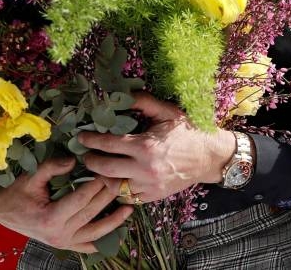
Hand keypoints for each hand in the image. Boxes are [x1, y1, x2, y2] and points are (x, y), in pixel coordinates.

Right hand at [0, 156, 132, 252]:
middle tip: (122, 180)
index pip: (82, 198)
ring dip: (114, 221)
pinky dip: (102, 242)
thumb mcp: (31, 177)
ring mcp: (63, 243)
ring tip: (130, 208)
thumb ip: (52, 167)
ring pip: (95, 232)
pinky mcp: (64, 245)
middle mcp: (59, 234)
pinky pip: (87, 246)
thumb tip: (74, 159)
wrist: (3, 213)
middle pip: (91, 212)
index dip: (96, 183)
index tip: (108, 170)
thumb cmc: (17, 194)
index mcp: (51, 217)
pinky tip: (117, 234)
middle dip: (108, 195)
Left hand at [79, 92, 234, 202]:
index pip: (109, 144)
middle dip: (90, 161)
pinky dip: (118, 189)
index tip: (81, 137)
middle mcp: (145, 169)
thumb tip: (123, 93)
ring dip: (102, 178)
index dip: (91, 140)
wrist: (209, 157)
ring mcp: (148, 186)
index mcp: (145, 146)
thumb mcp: (167, 112)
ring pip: (114, 187)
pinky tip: (114, 180)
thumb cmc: (188, 131)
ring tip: (97, 169)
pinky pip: (127, 197)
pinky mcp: (153, 196)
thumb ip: (144, 102)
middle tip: (85, 155)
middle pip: (105, 169)